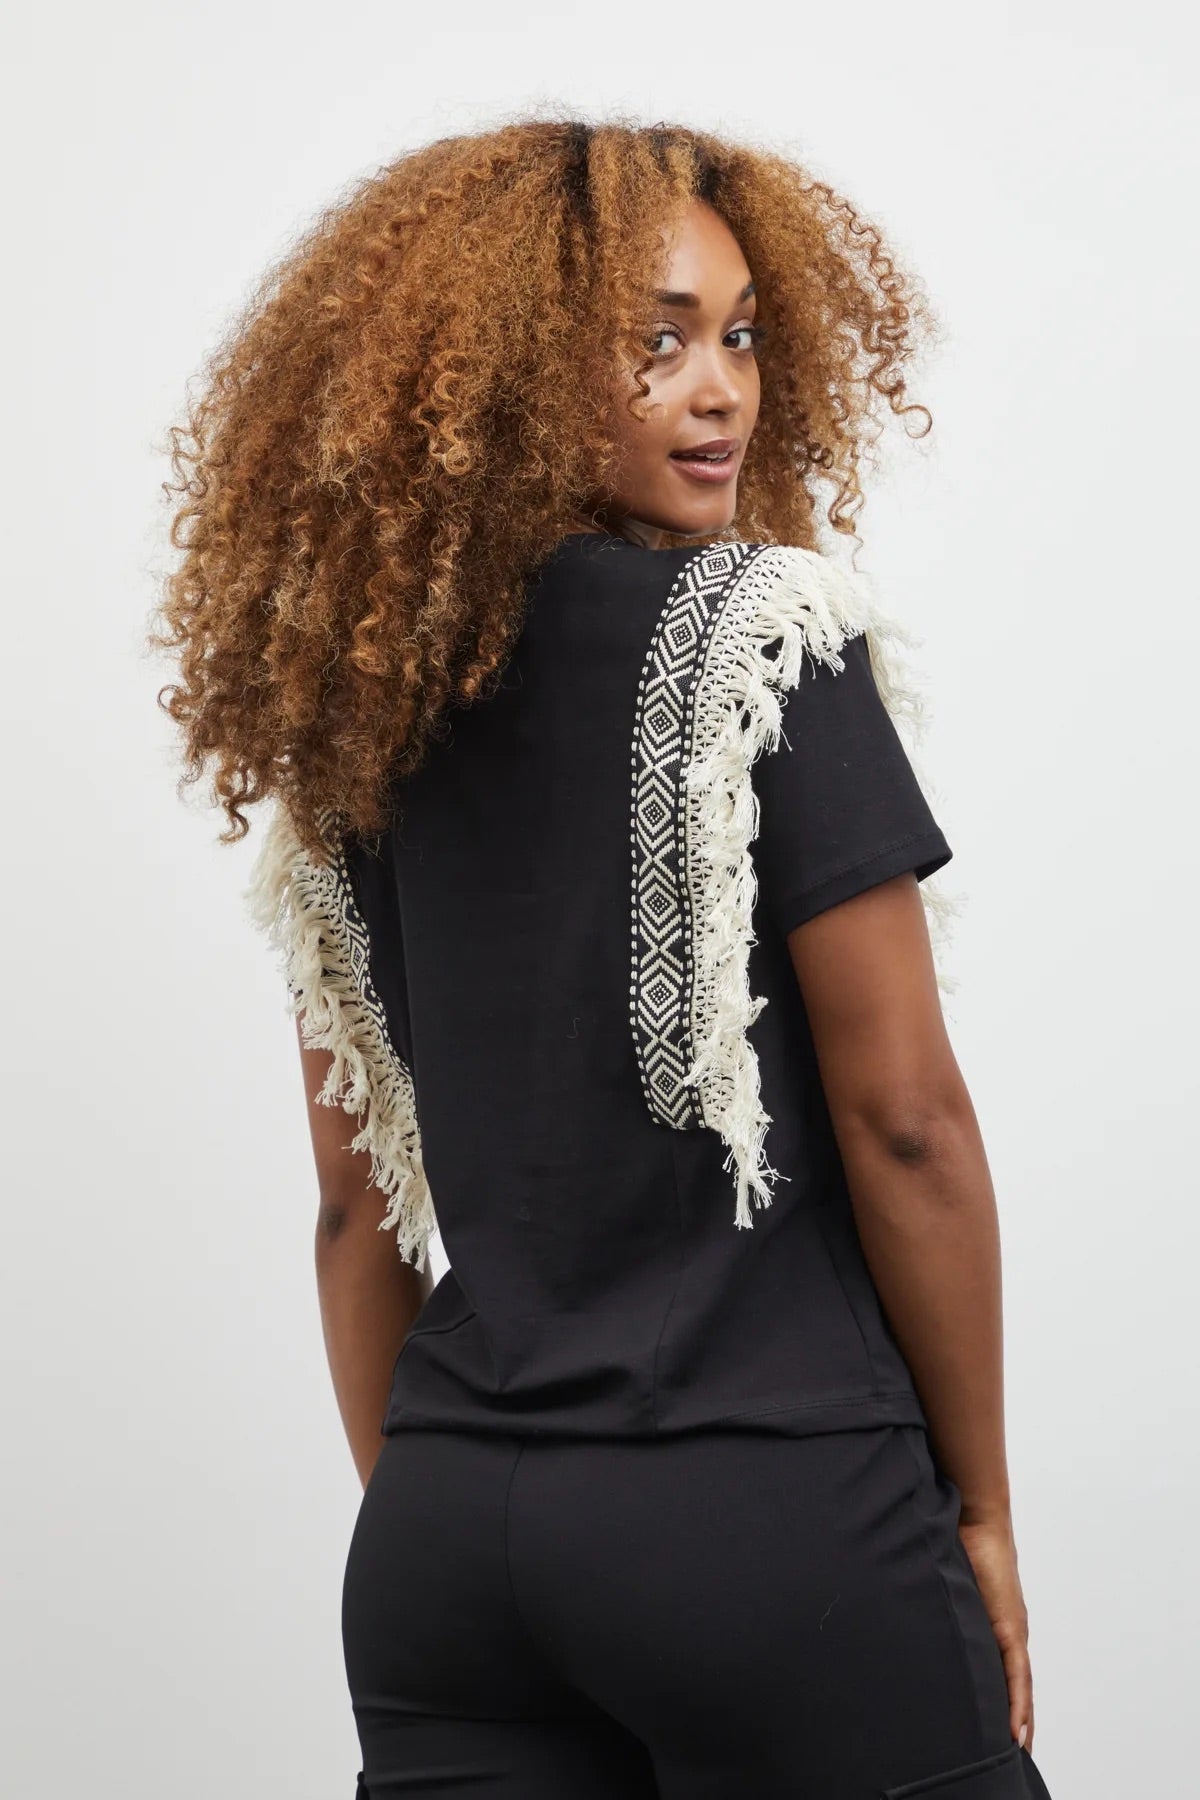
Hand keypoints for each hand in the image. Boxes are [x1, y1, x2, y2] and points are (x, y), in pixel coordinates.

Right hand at [957, 1513, 1034, 1753]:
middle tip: (1011, 1756)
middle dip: (1014, 1721)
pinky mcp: (1009, 1626)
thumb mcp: (946, 1584)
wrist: (974, 1517)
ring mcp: (1011, 1631)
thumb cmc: (957, 1541)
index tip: (1001, 1735)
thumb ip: (938, 1603)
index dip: (1003, 1704)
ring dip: (1019, 1721)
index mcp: (993, 1624)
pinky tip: (1016, 1731)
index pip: (1001, 1673)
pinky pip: (1016, 1675)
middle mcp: (1007, 1632)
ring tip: (1018, 1754)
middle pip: (1014, 1688)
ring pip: (1019, 1688)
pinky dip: (1016, 1704)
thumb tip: (913, 1613)